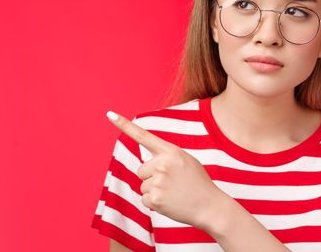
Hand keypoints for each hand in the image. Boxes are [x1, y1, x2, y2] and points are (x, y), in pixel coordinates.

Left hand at [105, 110, 228, 231]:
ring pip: (142, 185)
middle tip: (172, 183)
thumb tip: (148, 164)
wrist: (210, 206)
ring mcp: (157, 182)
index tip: (109, 114)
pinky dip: (154, 203)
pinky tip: (170, 202)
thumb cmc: (198, 183)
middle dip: (152, 177)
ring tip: (174, 193)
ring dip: (154, 190)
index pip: (144, 136)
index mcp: (171, 151)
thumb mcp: (187, 161)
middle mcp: (162, 164)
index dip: (125, 125)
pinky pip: (144, 199)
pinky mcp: (154, 199)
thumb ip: (167, 157)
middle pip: (141, 169)